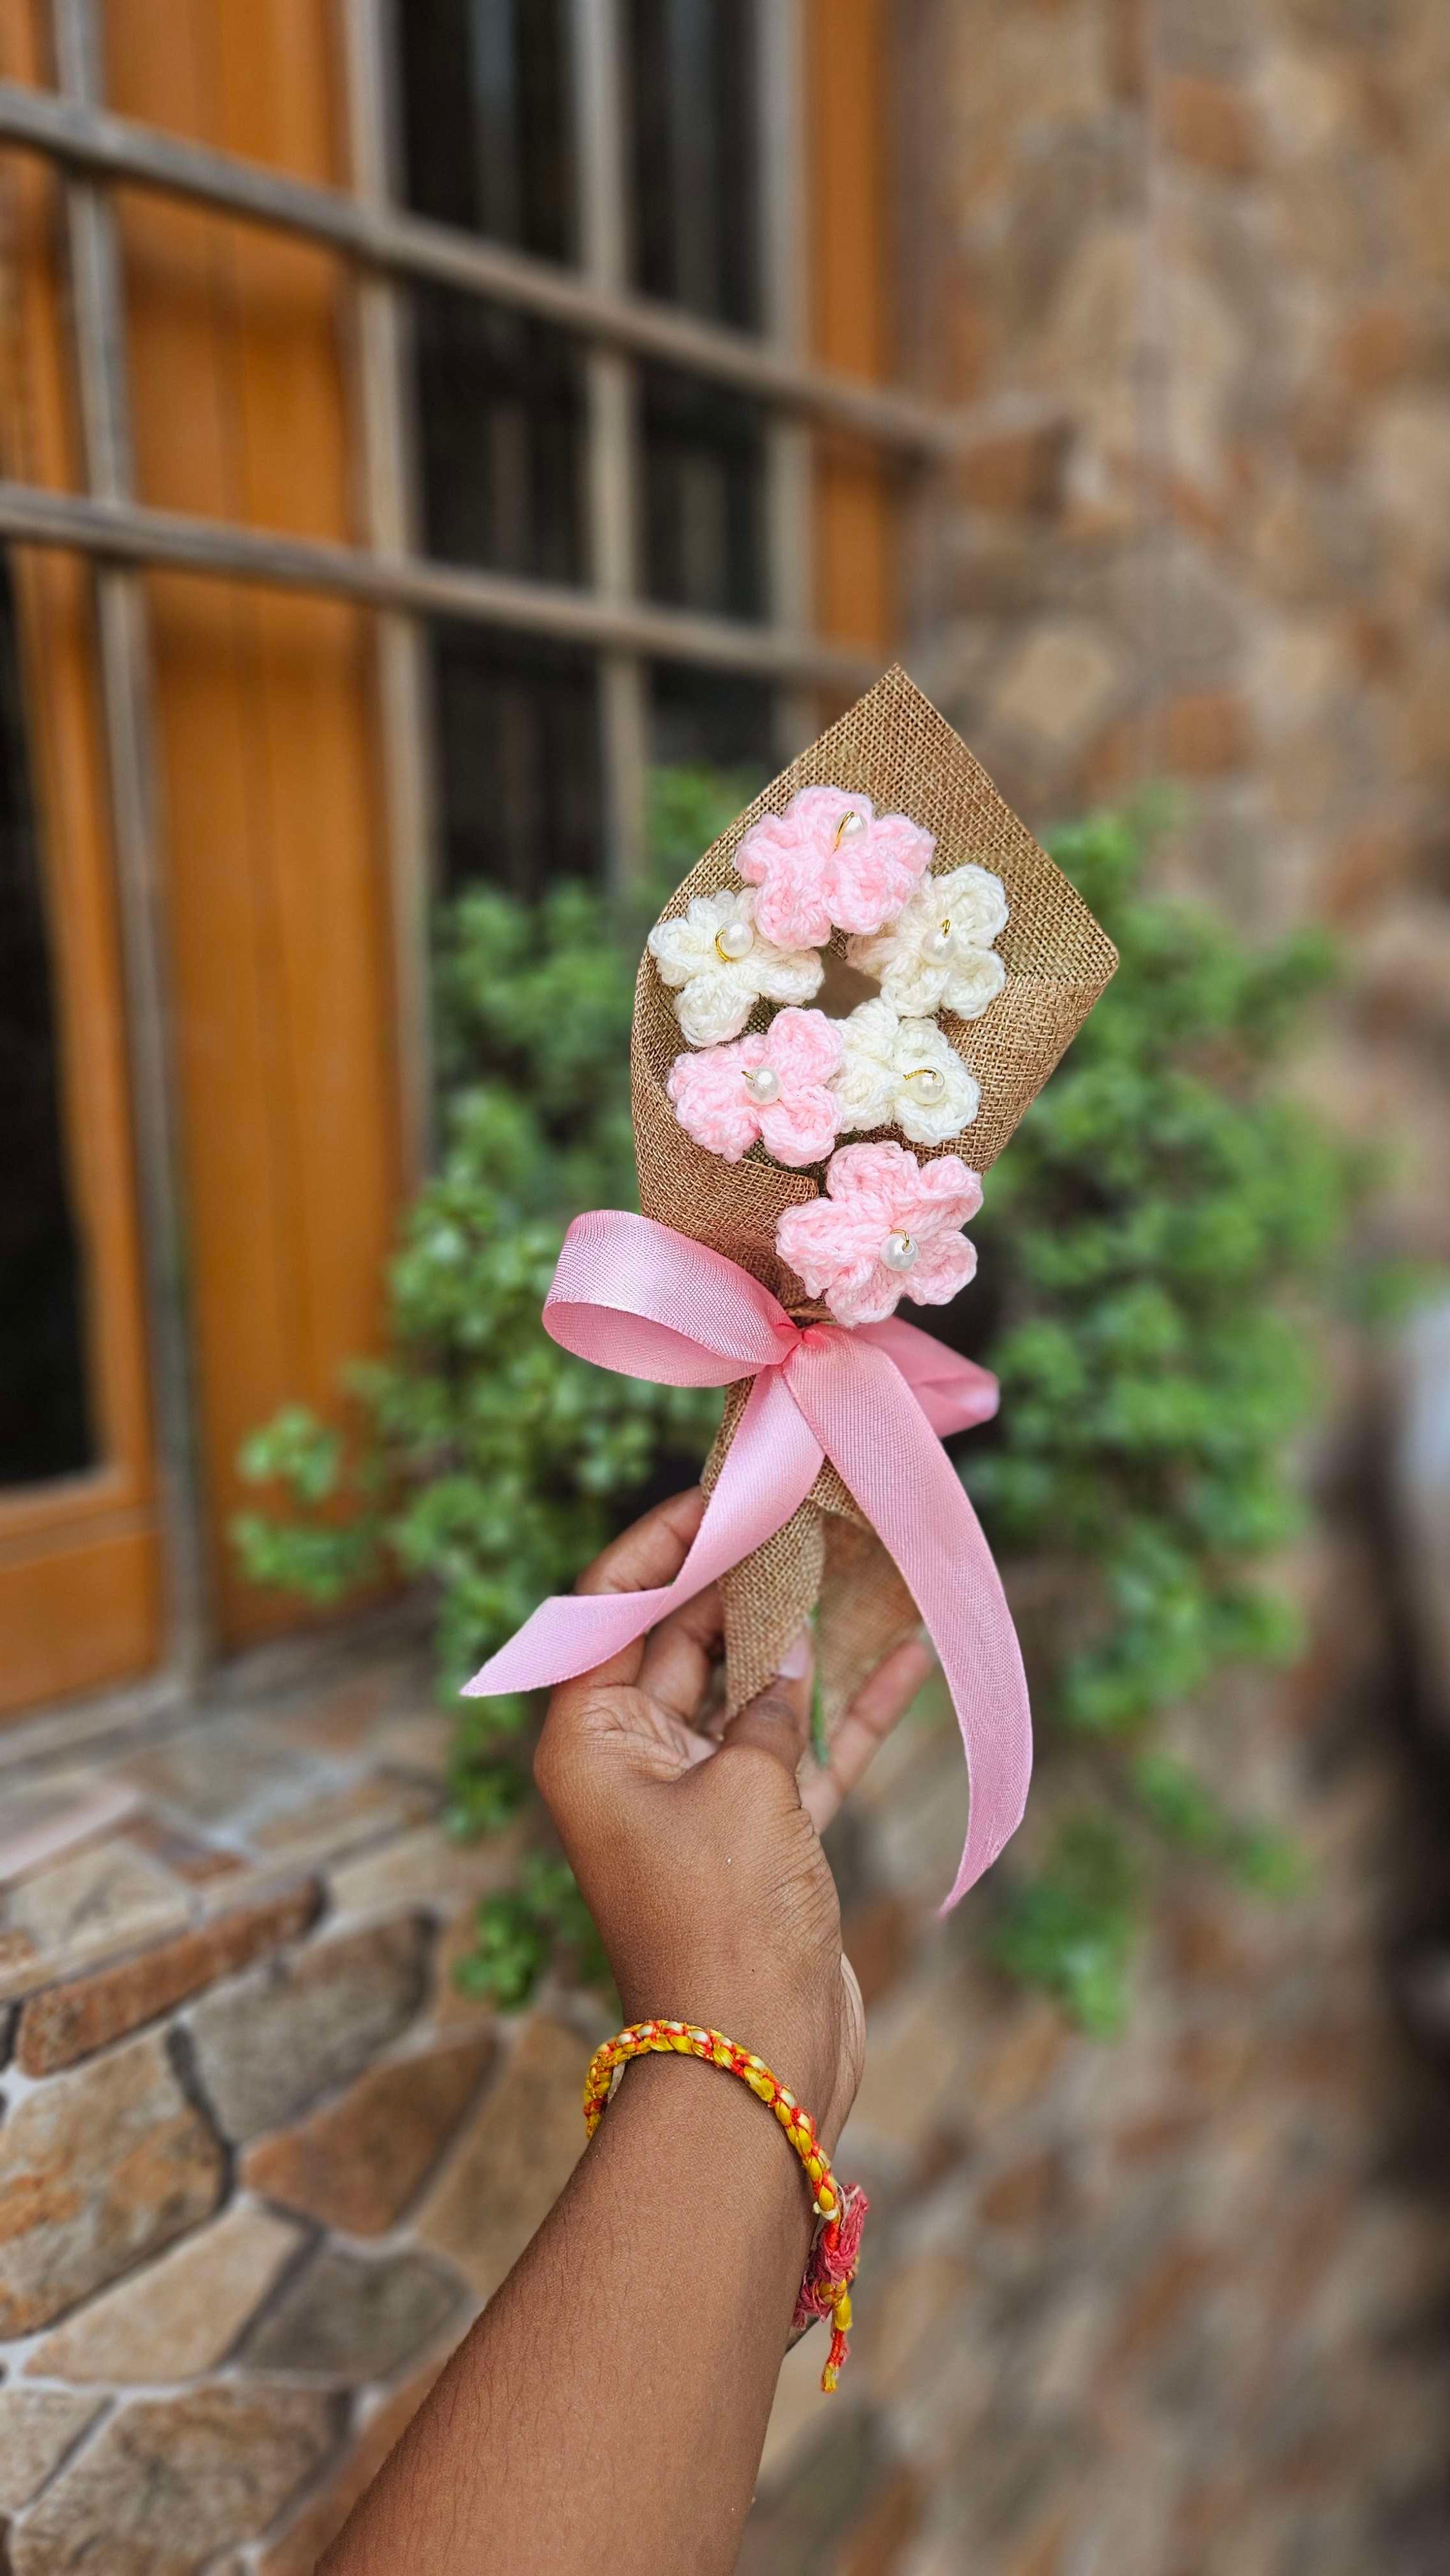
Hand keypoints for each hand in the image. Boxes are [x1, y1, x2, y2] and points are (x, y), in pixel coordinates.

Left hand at [533, 1487, 933, 2147]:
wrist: (756, 2067)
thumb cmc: (723, 1921)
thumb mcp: (744, 1789)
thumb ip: (767, 1704)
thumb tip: (789, 1651)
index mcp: (590, 1737)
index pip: (614, 1606)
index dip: (666, 1540)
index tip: (722, 1486)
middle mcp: (635, 1758)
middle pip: (688, 1638)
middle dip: (747, 1572)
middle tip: (806, 1502)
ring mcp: (704, 1796)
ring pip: (756, 1687)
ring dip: (808, 1630)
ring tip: (862, 1551)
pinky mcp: (766, 1834)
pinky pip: (808, 1748)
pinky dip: (853, 1706)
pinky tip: (909, 1650)